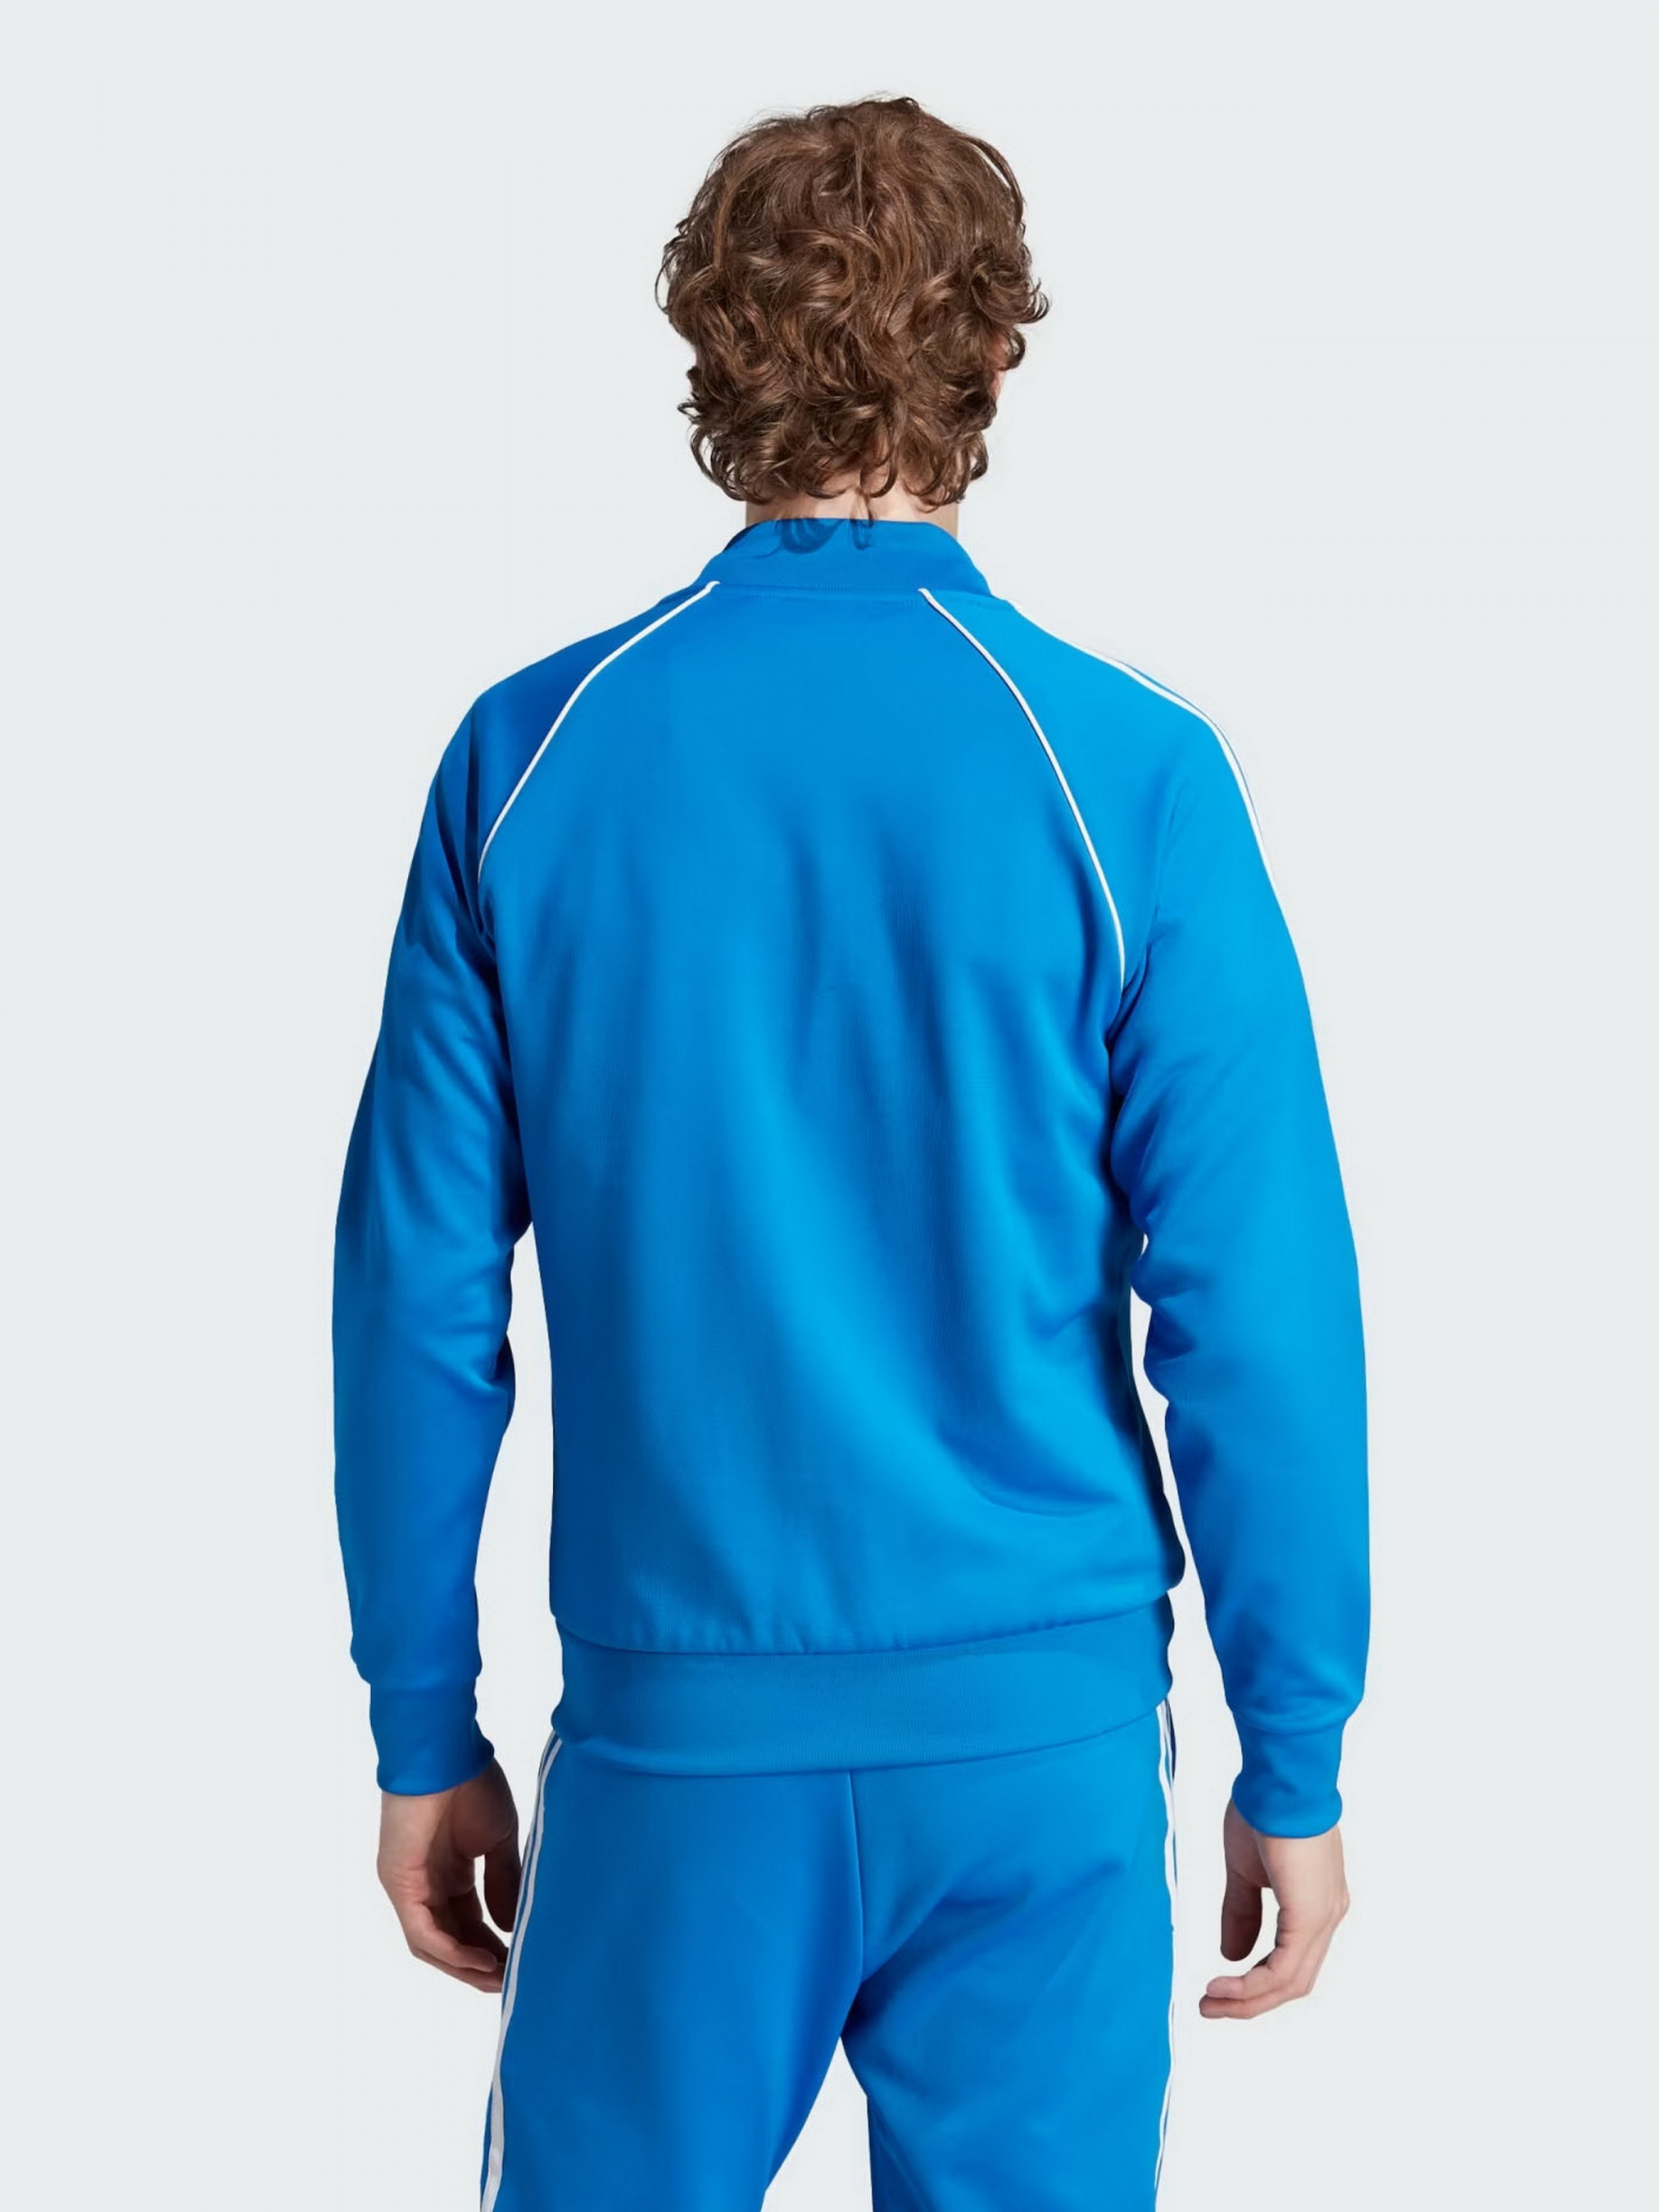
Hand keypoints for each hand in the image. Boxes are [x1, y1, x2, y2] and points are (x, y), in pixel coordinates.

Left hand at [377, 1758, 521, 1991]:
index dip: (492, 1947)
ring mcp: (408, 1887)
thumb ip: (503, 1882)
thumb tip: (512, 1925)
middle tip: (511, 1981)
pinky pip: (423, 1931)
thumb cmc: (472, 1784)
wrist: (447, 1752)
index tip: (519, 1963)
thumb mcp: (497, 1840)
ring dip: (465, 1967)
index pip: (467, 1923)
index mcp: (446, 1873)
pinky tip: (481, 1960)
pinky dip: (451, 1951)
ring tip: (499, 1979)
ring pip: (432, 1945)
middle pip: (449, 1941)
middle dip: (480, 1965)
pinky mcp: (400, 1884)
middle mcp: (423, 1886)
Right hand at [1199, 1799, 1348, 2020]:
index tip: (1217, 1991)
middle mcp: (1327, 1916)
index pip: (1291, 1961)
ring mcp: (1322, 1918)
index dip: (1254, 1983)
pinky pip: (1282, 1970)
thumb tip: (1232, 1956)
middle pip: (1293, 1982)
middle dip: (1249, 2002)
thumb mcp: (1245, 1871)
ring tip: (1210, 2003)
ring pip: (1290, 1983)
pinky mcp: (1310, 1917)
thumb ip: (1241, 1912)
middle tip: (1210, 2007)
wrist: (1280, 1780)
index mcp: (1315, 1904)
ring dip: (1248, 2000)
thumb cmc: (1263, 1811)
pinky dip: (1251, 1986)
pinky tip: (1222, 1986)